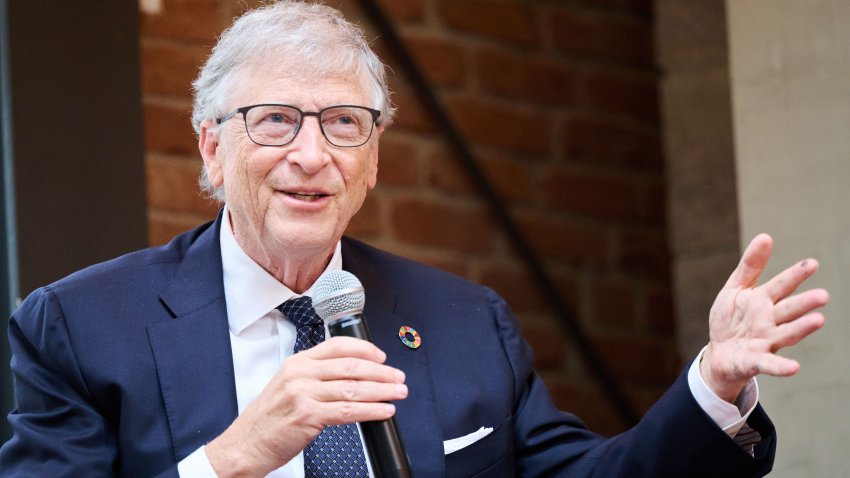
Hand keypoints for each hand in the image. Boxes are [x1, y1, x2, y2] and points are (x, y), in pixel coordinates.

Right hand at [206, 336, 406, 476]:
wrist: (246, 444)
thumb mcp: (288, 386)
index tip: (382, 357)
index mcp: (297, 362)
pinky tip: (384, 410)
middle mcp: (300, 374)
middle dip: (381, 372)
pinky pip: (348, 411)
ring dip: (382, 390)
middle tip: (398, 377)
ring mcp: (303, 394)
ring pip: (353, 388)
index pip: (337, 346)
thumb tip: (353, 375)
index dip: (365, 349)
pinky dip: (371, 410)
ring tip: (398, 393)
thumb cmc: (268, 420)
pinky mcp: (308, 416)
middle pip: (351, 366)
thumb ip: (315, 376)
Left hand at [701, 233, 828, 402]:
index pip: (782, 286)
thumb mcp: (735, 289)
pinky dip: (781, 366)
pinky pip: (769, 364)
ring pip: (786, 334)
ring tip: (818, 320)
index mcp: (764, 301)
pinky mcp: (755, 361)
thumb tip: (765, 236)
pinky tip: (794, 368)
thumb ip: (750, 266)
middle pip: (789, 310)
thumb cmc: (730, 319)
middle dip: (804, 303)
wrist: (719, 353)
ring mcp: (765, 342)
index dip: (795, 275)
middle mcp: (770, 321)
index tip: (812, 264)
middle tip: (823, 295)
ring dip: (801, 328)